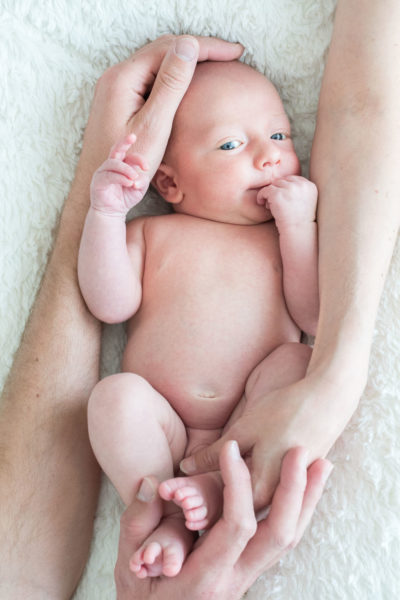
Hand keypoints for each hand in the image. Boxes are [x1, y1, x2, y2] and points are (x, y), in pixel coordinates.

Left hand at [77, 35, 242, 187]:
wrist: (103, 191)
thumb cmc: (126, 167)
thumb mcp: (154, 126)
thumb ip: (171, 85)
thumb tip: (189, 45)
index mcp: (123, 79)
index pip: (170, 48)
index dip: (205, 46)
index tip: (235, 52)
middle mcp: (116, 76)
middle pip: (163, 50)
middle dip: (199, 49)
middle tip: (232, 55)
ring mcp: (116, 88)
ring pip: (158, 63)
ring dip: (188, 61)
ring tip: (218, 64)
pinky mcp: (120, 100)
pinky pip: (151, 77)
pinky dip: (174, 76)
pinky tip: (192, 82)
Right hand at [90, 134, 149, 216]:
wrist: (112, 213)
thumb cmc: (126, 198)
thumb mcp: (139, 189)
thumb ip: (142, 180)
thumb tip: (137, 177)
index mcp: (122, 165)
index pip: (129, 156)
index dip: (139, 159)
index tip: (146, 167)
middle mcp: (111, 166)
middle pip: (116, 149)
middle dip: (124, 142)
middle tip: (132, 136)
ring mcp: (103, 172)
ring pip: (113, 163)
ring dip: (125, 169)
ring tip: (133, 178)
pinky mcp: (97, 181)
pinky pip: (108, 175)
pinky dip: (120, 178)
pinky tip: (128, 183)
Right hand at [115, 442, 332, 599]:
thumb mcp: (127, 568)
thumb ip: (137, 523)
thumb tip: (152, 483)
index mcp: (206, 578)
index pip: (236, 527)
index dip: (237, 484)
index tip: (230, 448)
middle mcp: (234, 580)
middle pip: (279, 535)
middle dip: (293, 491)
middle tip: (301, 452)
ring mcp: (245, 577)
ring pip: (288, 540)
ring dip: (307, 501)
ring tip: (321, 466)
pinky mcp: (248, 570)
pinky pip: (280, 541)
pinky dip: (296, 512)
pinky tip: (302, 489)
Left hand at [180, 374, 356, 509]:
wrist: (329, 398)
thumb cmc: (286, 411)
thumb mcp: (245, 430)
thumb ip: (214, 454)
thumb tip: (184, 468)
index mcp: (263, 491)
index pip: (224, 510)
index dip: (198, 508)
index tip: (174, 502)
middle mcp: (277, 500)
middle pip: (236, 511)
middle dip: (206, 508)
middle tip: (178, 502)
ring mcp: (288, 493)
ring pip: (250, 504)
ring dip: (225, 501)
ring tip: (193, 498)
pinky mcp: (296, 482)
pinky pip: (266, 495)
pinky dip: (245, 491)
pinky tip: (229, 486)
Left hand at [256, 175, 316, 229]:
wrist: (297, 231)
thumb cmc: (299, 220)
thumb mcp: (305, 202)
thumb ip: (298, 191)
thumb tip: (281, 182)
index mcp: (309, 186)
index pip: (293, 179)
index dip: (284, 188)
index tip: (282, 199)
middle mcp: (300, 185)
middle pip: (282, 181)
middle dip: (277, 191)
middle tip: (275, 204)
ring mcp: (289, 188)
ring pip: (273, 185)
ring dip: (270, 195)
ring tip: (271, 207)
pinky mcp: (277, 194)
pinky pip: (265, 190)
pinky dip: (261, 196)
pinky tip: (262, 204)